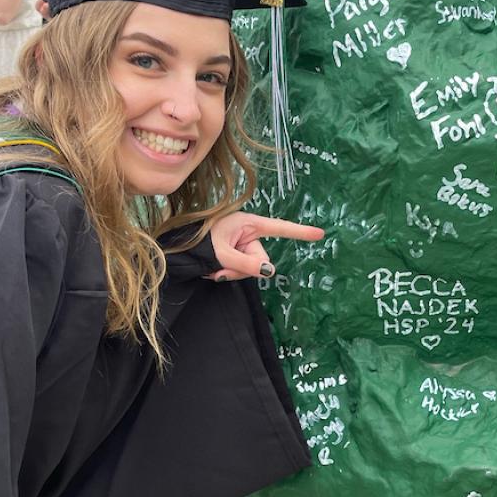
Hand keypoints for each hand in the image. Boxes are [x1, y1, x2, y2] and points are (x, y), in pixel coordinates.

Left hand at [207, 212, 323, 280]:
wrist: (176, 247)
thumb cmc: (198, 241)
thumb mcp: (222, 253)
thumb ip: (246, 263)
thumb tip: (270, 271)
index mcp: (248, 223)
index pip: (280, 228)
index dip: (300, 232)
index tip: (320, 234)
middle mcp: (248, 233)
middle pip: (261, 259)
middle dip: (242, 269)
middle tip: (220, 269)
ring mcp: (242, 244)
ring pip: (250, 268)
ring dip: (232, 273)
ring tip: (213, 269)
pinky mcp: (236, 253)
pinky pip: (240, 269)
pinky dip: (227, 272)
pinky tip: (213, 270)